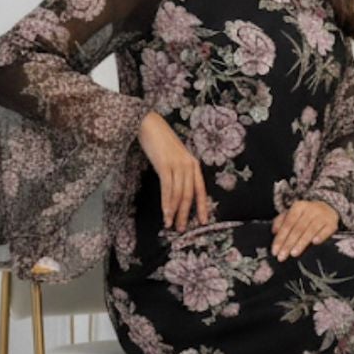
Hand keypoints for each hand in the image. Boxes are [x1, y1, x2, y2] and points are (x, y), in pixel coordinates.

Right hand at [138, 111, 211, 229]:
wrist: (149, 124)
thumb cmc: (160, 142)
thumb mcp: (174, 157)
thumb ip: (179, 171)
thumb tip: (177, 191)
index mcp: (193, 163)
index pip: (201, 189)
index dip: (202, 206)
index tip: (203, 221)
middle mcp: (188, 165)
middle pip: (190, 195)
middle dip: (186, 214)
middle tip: (181, 229)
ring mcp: (178, 164)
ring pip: (179, 194)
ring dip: (174, 211)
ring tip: (171, 224)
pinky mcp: (165, 164)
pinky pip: (168, 188)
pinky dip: (166, 202)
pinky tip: (165, 212)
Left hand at [271, 199, 338, 258]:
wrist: (328, 207)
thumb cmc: (305, 215)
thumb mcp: (293, 214)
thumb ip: (281, 221)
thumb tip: (274, 231)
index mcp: (299, 206)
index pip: (288, 223)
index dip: (280, 237)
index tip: (274, 251)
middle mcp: (311, 209)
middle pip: (298, 228)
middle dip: (288, 243)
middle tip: (281, 256)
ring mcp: (322, 215)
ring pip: (311, 230)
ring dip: (302, 242)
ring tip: (293, 254)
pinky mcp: (332, 222)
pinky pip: (327, 230)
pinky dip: (321, 236)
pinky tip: (315, 243)